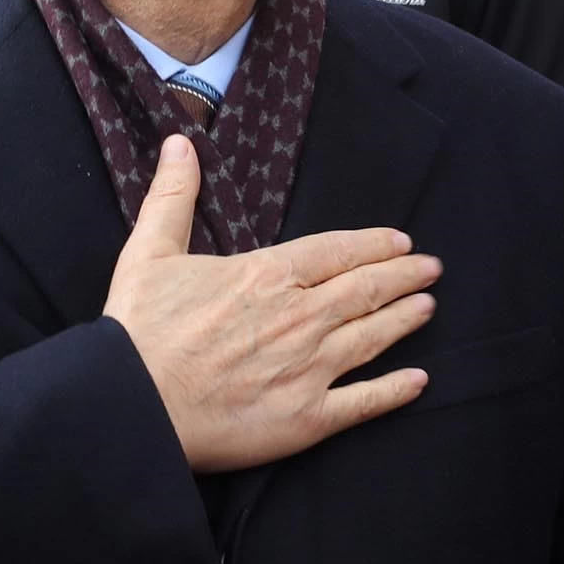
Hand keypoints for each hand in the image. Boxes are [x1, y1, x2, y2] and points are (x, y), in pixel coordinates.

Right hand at [102, 136, 436, 473]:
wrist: (132, 403)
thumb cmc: (137, 330)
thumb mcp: (149, 252)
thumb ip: (173, 198)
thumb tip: (180, 144)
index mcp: (266, 276)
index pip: (336, 252)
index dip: (373, 245)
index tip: (399, 242)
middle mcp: (299, 318)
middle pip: (365, 290)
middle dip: (403, 276)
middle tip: (431, 268)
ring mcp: (308, 369)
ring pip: (372, 337)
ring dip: (405, 320)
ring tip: (428, 307)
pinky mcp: (306, 418)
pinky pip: (363, 402)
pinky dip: (394, 391)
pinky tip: (417, 382)